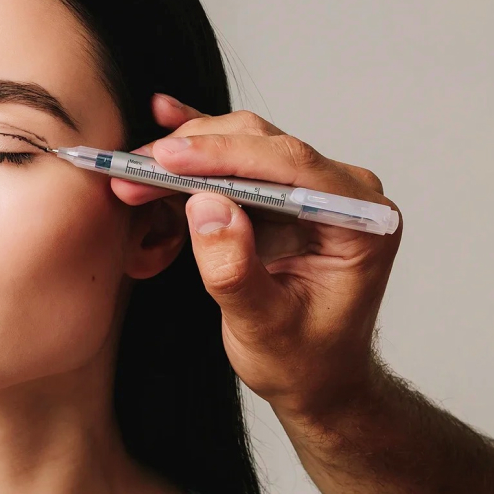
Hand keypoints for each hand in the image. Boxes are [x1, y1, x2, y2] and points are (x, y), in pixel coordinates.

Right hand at [112, 93, 402, 418]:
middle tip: (134, 170)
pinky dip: (202, 144)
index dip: (224, 154)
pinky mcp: (284, 192)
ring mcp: (314, 187)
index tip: (166, 158)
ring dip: (186, 154)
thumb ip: (235, 270)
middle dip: (194, 154)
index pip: (291, 166)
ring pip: (243, 144)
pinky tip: (167, 116)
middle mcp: (344, 192)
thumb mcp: (264, 326)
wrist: (315, 377)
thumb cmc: (302, 359)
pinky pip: (239, 157)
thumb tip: (205, 206)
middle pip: (263, 146)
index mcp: (361, 221)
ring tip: (132, 170)